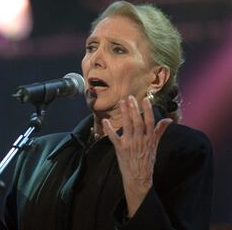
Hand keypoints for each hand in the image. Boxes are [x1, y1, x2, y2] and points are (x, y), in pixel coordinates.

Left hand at [103, 96, 171, 216]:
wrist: (139, 178)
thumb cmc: (147, 160)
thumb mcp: (155, 145)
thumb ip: (160, 130)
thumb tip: (169, 119)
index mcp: (149, 139)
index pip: (150, 122)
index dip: (148, 110)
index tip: (145, 99)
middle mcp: (140, 140)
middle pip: (137, 122)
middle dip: (134, 109)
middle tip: (130, 97)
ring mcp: (130, 144)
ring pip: (127, 126)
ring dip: (124, 114)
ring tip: (122, 102)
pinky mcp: (120, 148)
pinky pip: (113, 137)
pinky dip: (109, 129)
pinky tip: (105, 121)